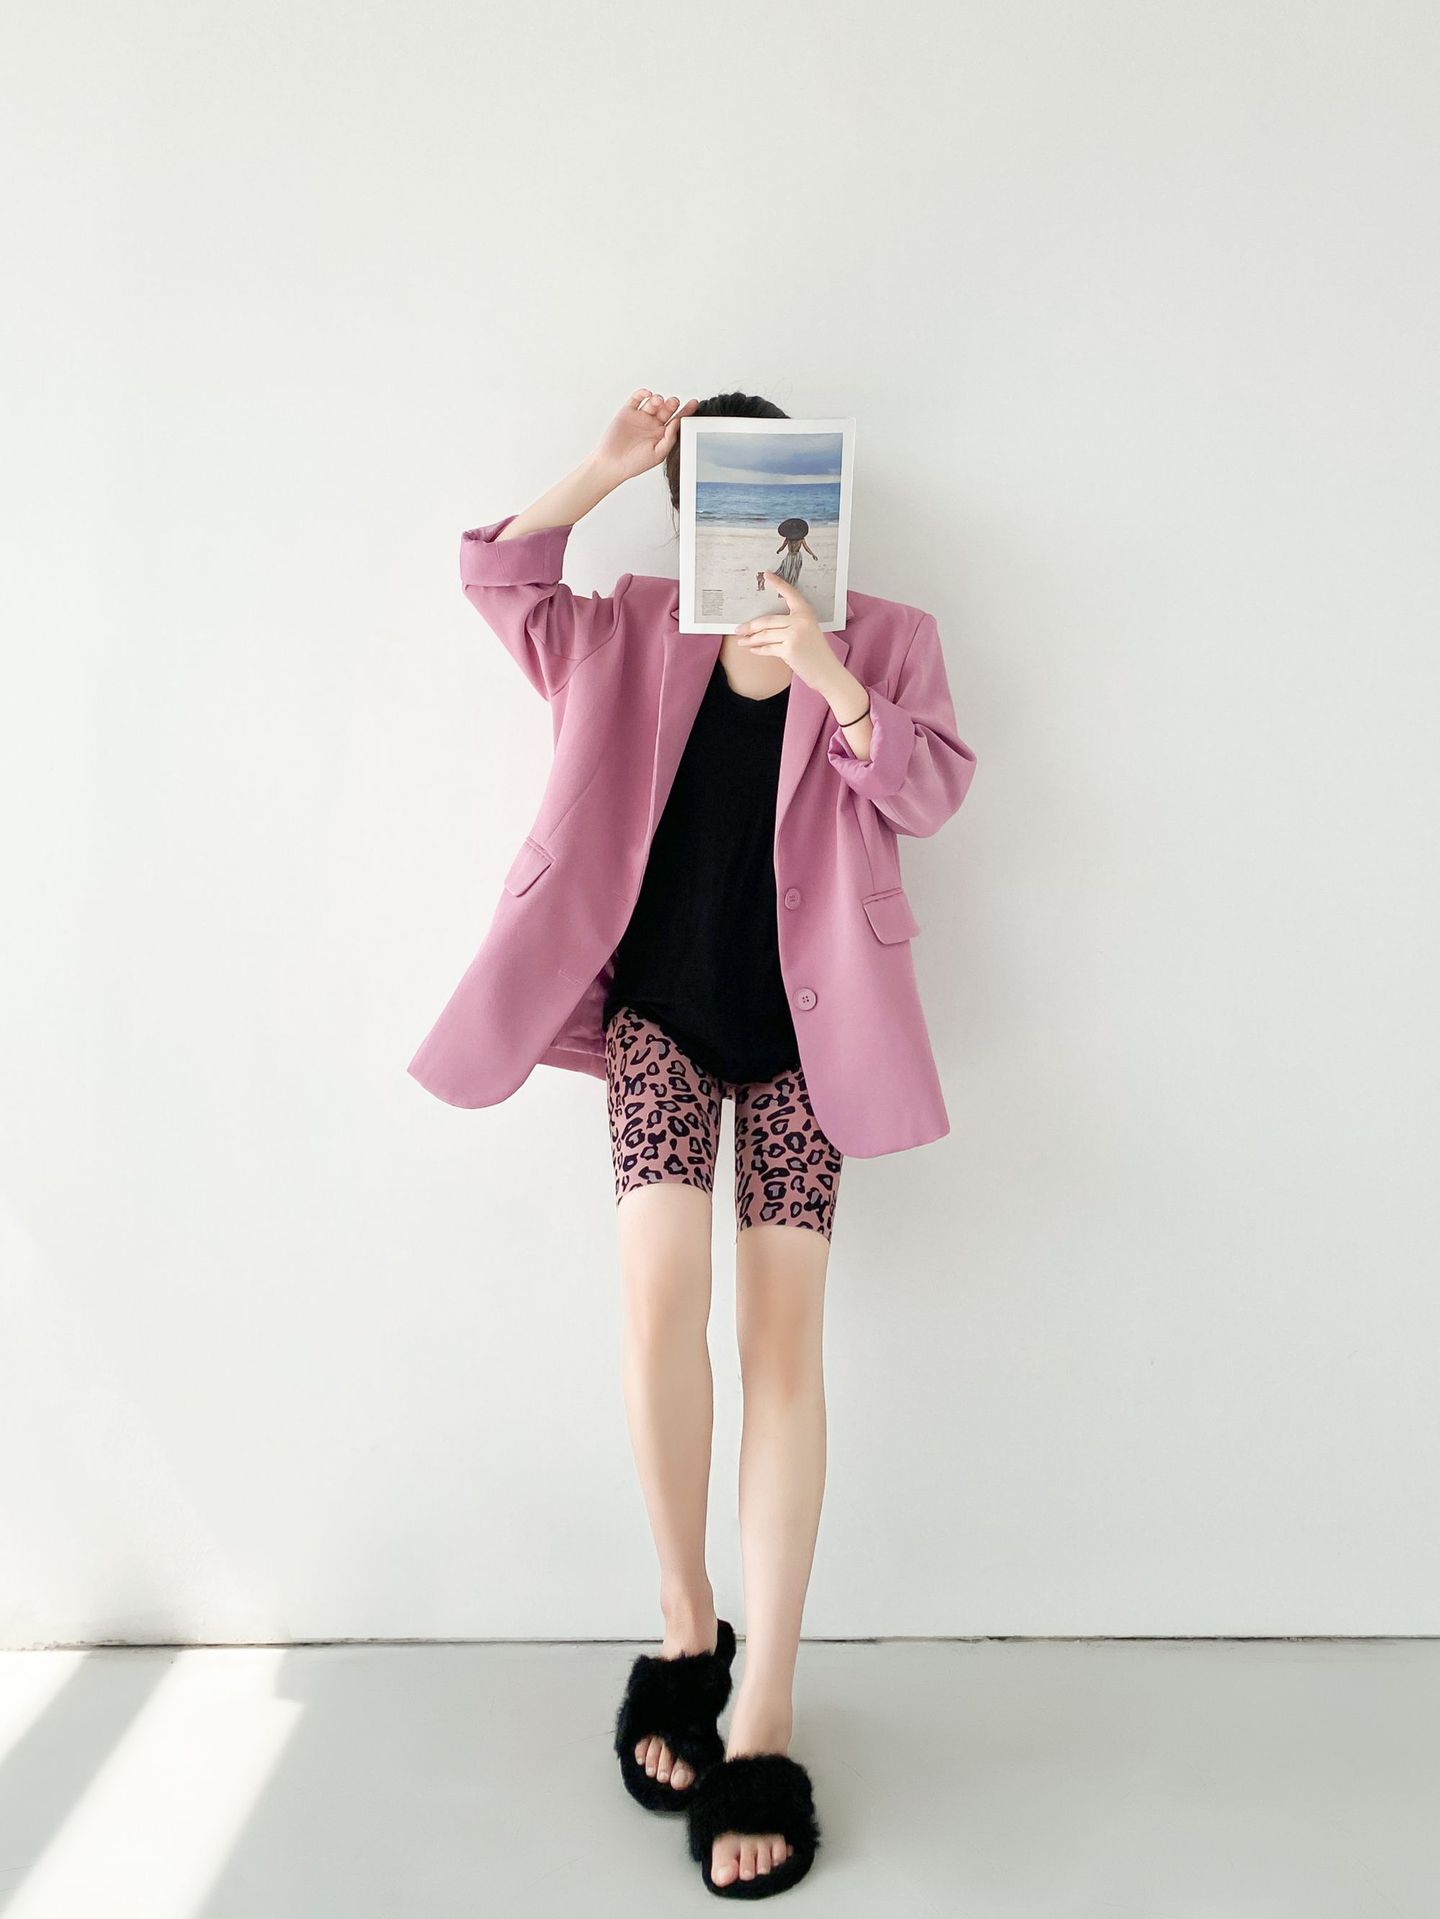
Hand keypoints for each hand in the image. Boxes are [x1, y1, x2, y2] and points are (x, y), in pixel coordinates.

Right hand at [590, 388, 697, 483]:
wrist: (612, 464)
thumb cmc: (635, 463)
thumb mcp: (658, 454)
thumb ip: (669, 439)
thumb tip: (677, 422)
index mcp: (662, 434)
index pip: (677, 419)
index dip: (686, 411)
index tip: (695, 403)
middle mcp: (652, 424)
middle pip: (667, 409)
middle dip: (672, 404)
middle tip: (674, 402)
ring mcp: (640, 417)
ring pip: (653, 402)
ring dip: (658, 399)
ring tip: (659, 402)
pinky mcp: (627, 412)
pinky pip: (636, 398)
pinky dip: (643, 393)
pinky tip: (648, 394)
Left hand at [731, 574, 837, 693]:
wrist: (827, 672)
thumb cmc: (817, 653)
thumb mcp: (809, 631)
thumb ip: (792, 624)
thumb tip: (765, 624)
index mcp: (806, 612)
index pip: (790, 593)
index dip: (778, 583)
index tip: (766, 575)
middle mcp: (800, 621)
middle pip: (767, 620)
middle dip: (750, 626)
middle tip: (738, 629)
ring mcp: (794, 634)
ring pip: (764, 635)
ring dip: (750, 639)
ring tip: (741, 641)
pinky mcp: (789, 649)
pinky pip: (768, 648)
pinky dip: (758, 650)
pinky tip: (753, 650)